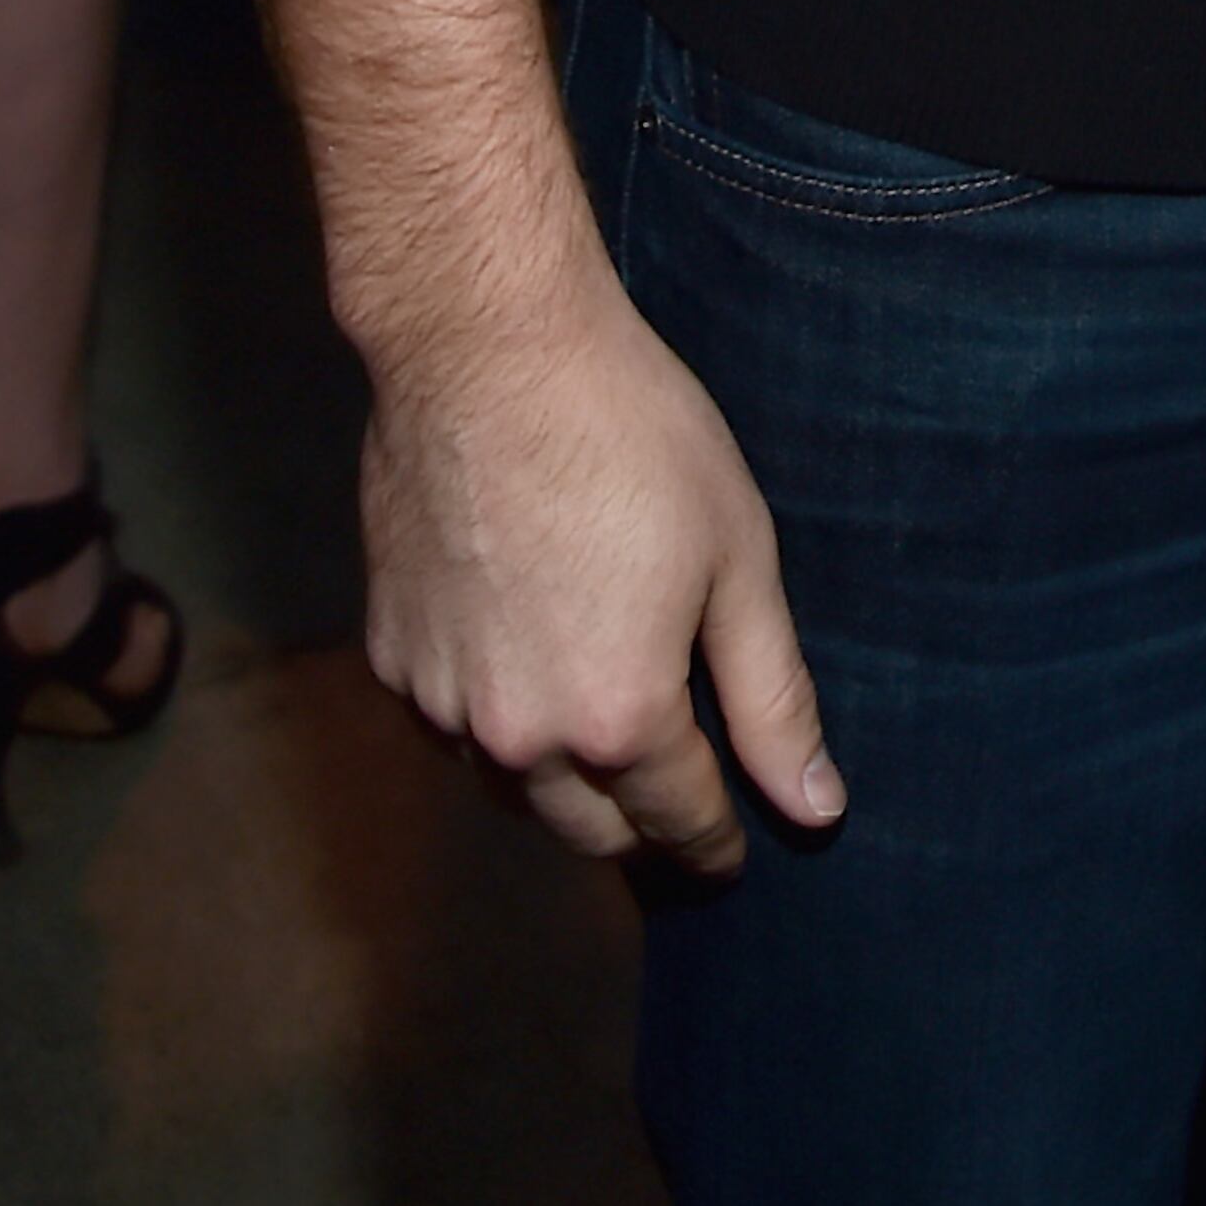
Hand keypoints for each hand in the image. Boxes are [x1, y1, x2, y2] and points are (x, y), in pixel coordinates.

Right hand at [356, 255, 842, 874]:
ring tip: (604, 755)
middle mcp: (518, 737)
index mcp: (617, 719)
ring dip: (562, 787)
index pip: (680, 821)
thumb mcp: (738, 560)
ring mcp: (441, 700)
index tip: (738, 853)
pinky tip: (523, 677)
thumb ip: (773, 698)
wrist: (489, 352)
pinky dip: (493, 723)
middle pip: (590, 830)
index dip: (717, 844)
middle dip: (641, 833)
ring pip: (512, 787)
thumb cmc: (634, 437)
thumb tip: (815, 808)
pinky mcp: (390, 655)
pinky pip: (450, 725)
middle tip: (676, 815)